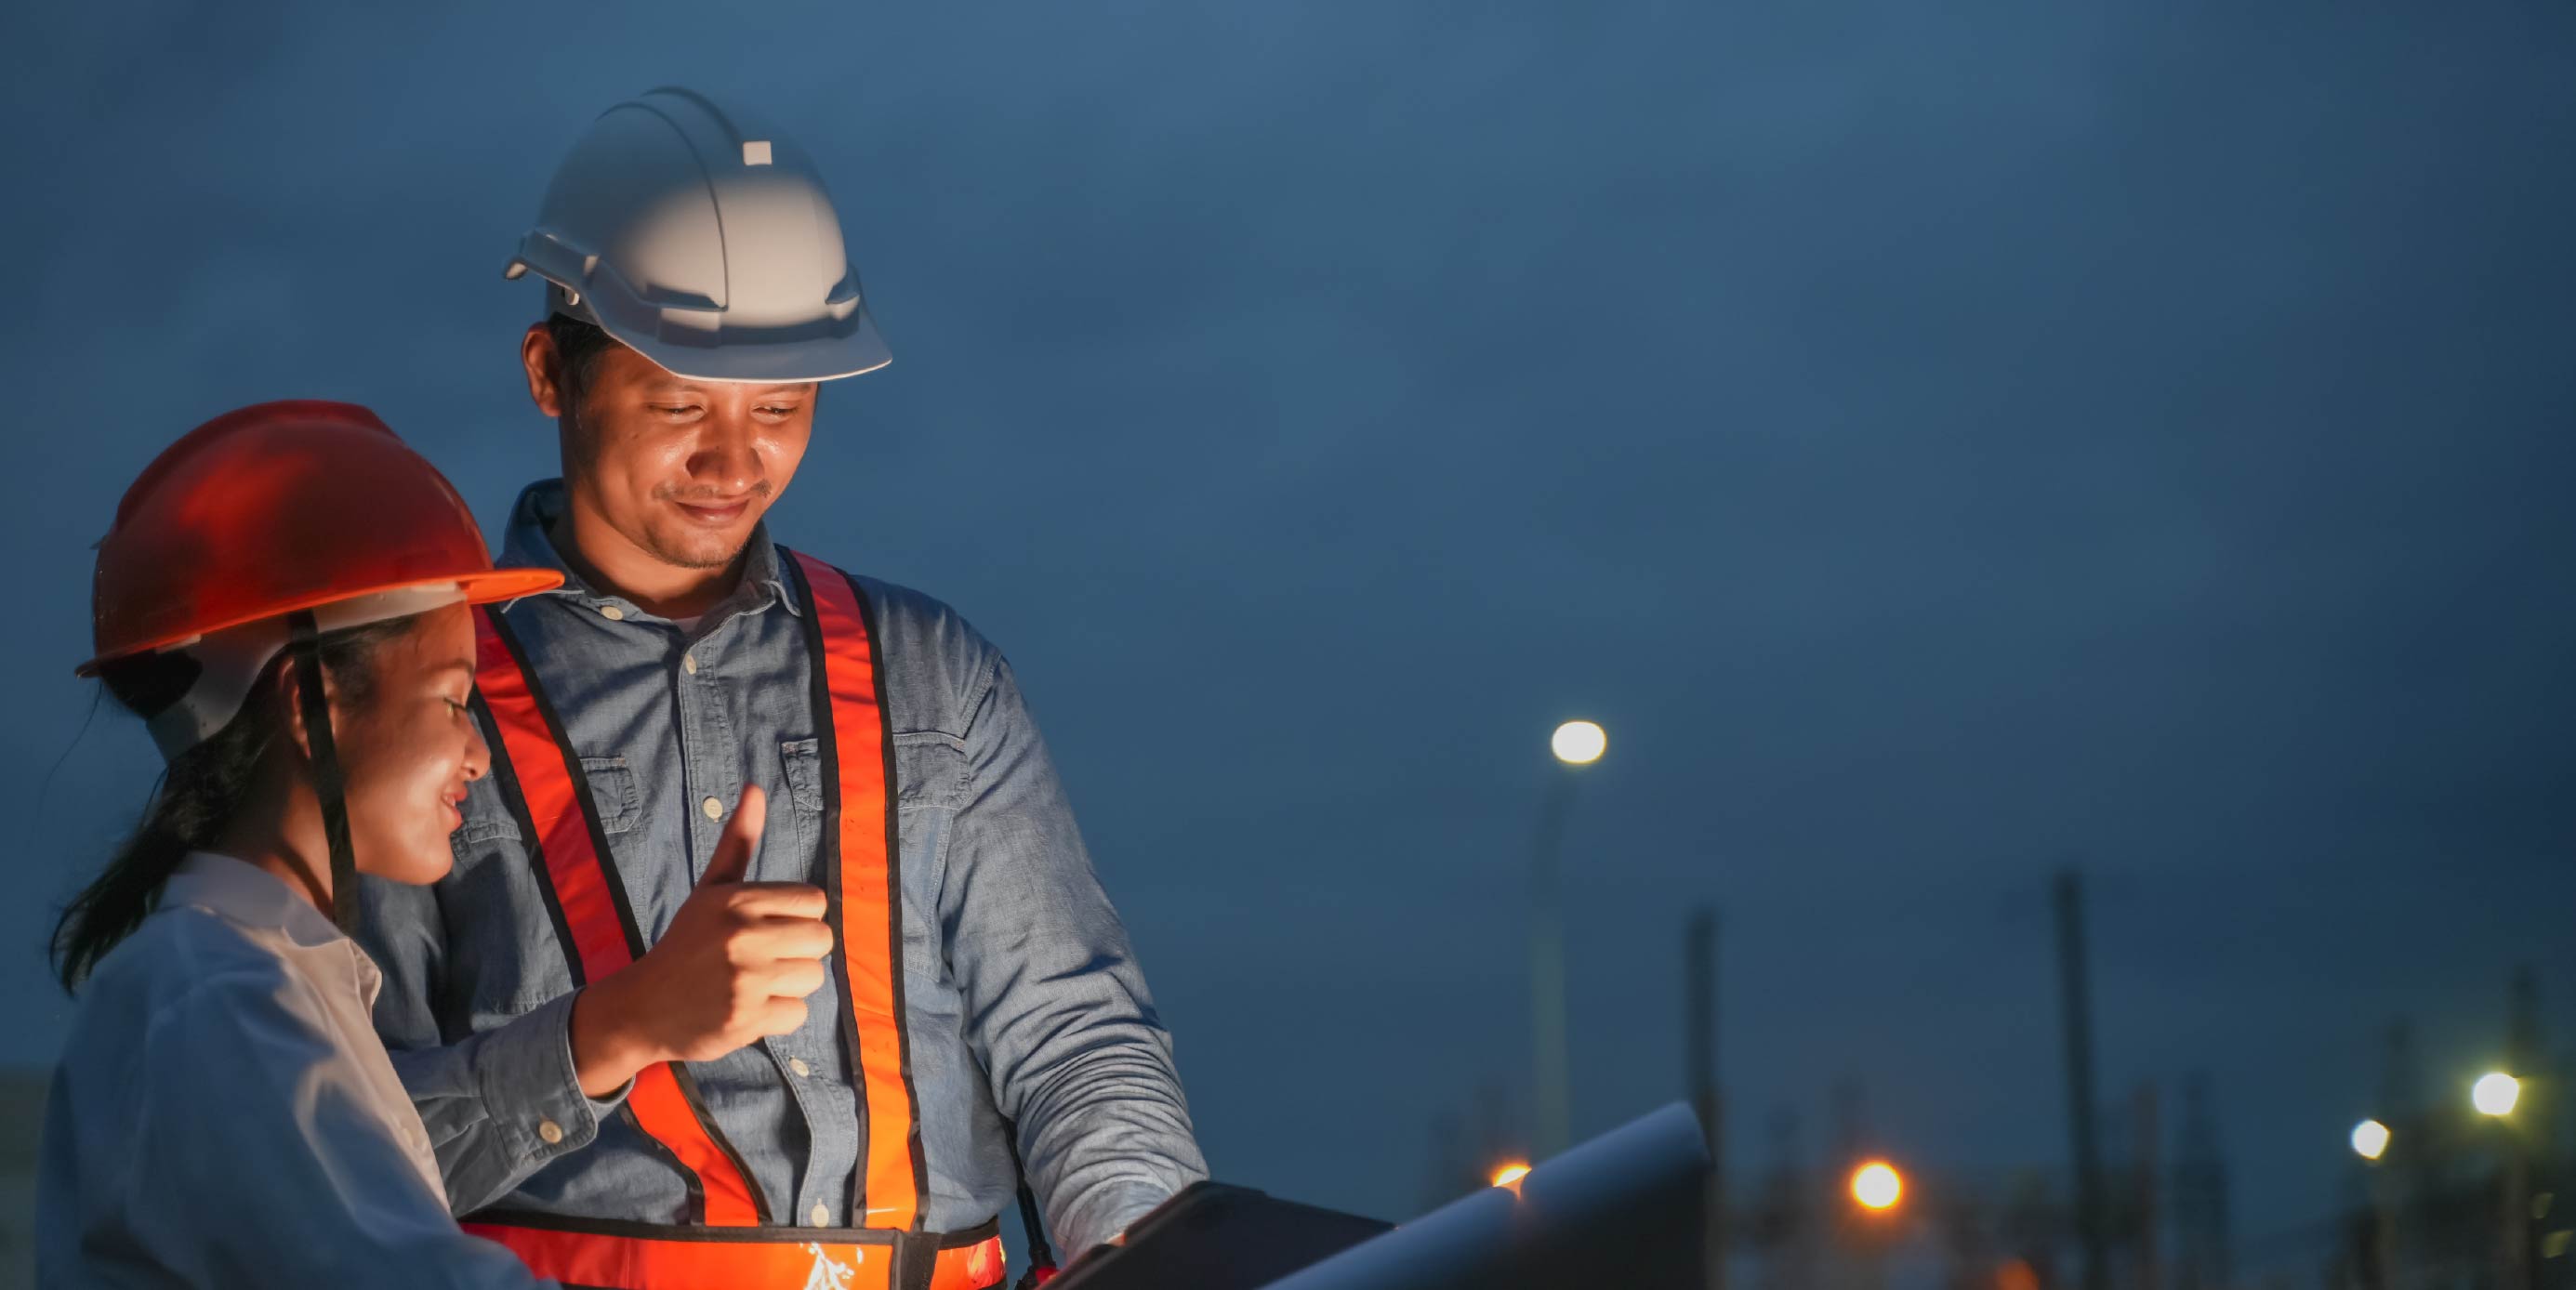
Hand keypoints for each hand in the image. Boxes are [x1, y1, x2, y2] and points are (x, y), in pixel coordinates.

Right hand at [569, 787, 830, 1092]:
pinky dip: (779, 1016)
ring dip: (790, 985)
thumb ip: (738, 841)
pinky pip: (798, 1014)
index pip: (814, 901)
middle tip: (765, 958)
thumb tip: (755, 788)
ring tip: (754, 984)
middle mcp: (743, 936)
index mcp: (738, 900)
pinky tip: (748, 1008)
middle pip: (822, 940)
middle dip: (800, 951)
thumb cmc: (687, 943)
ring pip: (813, 978)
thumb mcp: (710, 890)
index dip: (798, 917)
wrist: (643, 1007)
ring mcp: (745, 980)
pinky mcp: (747, 1020)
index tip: (770, 927)